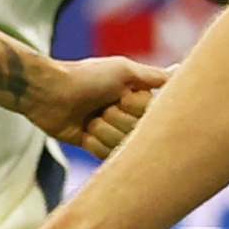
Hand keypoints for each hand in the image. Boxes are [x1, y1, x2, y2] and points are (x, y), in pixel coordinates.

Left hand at [24, 55, 168, 155]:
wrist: (48, 92)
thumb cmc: (86, 77)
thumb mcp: (124, 71)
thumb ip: (154, 78)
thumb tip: (179, 71)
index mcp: (138, 97)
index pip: (154, 116)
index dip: (135, 108)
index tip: (120, 96)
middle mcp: (129, 115)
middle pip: (138, 133)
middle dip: (116, 120)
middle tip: (101, 106)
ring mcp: (112, 131)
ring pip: (122, 146)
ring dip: (103, 131)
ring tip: (89, 118)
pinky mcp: (96, 146)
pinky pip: (107, 156)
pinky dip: (93, 142)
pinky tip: (83, 131)